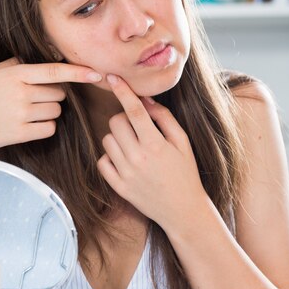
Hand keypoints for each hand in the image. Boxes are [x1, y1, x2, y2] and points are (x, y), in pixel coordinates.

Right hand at [0, 58, 101, 156]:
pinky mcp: (20, 134)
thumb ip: (16, 65)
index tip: (97, 73)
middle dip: (53, 95)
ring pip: (56, 112)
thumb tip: (39, 60)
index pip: (54, 71)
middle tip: (32, 98)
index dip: (78, 72)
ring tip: (25, 112)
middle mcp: (21, 93)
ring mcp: (21, 114)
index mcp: (15, 74)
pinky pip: (49, 129)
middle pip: (59, 94)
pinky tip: (27, 125)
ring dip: (48, 112)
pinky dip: (44, 127)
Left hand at [97, 74, 207, 231]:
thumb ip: (164, 118)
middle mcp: (138, 158)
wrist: (183, 210)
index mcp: (155, 145)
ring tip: (133, 146)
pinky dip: (110, 157)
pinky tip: (125, 160)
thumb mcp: (182, 142)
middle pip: (115, 122)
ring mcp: (126, 174)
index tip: (112, 78)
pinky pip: (103, 161)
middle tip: (136, 127)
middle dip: (123, 118)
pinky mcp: (118, 187)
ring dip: (117, 137)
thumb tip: (145, 100)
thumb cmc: (185, 173)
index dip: (123, 91)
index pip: (134, 111)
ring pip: (107, 140)